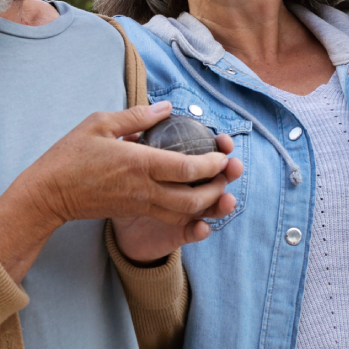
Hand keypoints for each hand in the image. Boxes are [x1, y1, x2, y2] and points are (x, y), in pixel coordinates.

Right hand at [24, 103, 234, 226]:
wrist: (48, 194)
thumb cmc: (70, 155)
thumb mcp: (100, 123)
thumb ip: (136, 116)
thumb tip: (166, 108)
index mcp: (138, 164)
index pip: (186, 168)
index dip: (211, 164)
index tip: (223, 154)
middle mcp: (143, 189)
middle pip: (192, 198)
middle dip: (216, 188)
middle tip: (227, 175)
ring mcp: (138, 204)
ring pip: (182, 212)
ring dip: (205, 203)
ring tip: (216, 188)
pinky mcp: (132, 212)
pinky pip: (168, 216)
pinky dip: (186, 210)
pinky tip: (193, 198)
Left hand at [113, 132, 243, 262]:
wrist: (113, 217)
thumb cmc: (122, 180)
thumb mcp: (129, 156)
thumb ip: (139, 136)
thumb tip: (155, 114)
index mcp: (183, 168)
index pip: (208, 155)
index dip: (221, 148)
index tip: (225, 142)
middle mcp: (191, 189)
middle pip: (218, 180)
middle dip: (231, 173)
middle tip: (235, 166)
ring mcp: (187, 212)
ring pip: (212, 208)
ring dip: (222, 205)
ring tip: (228, 200)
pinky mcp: (177, 233)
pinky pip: (191, 232)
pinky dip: (200, 230)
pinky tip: (202, 228)